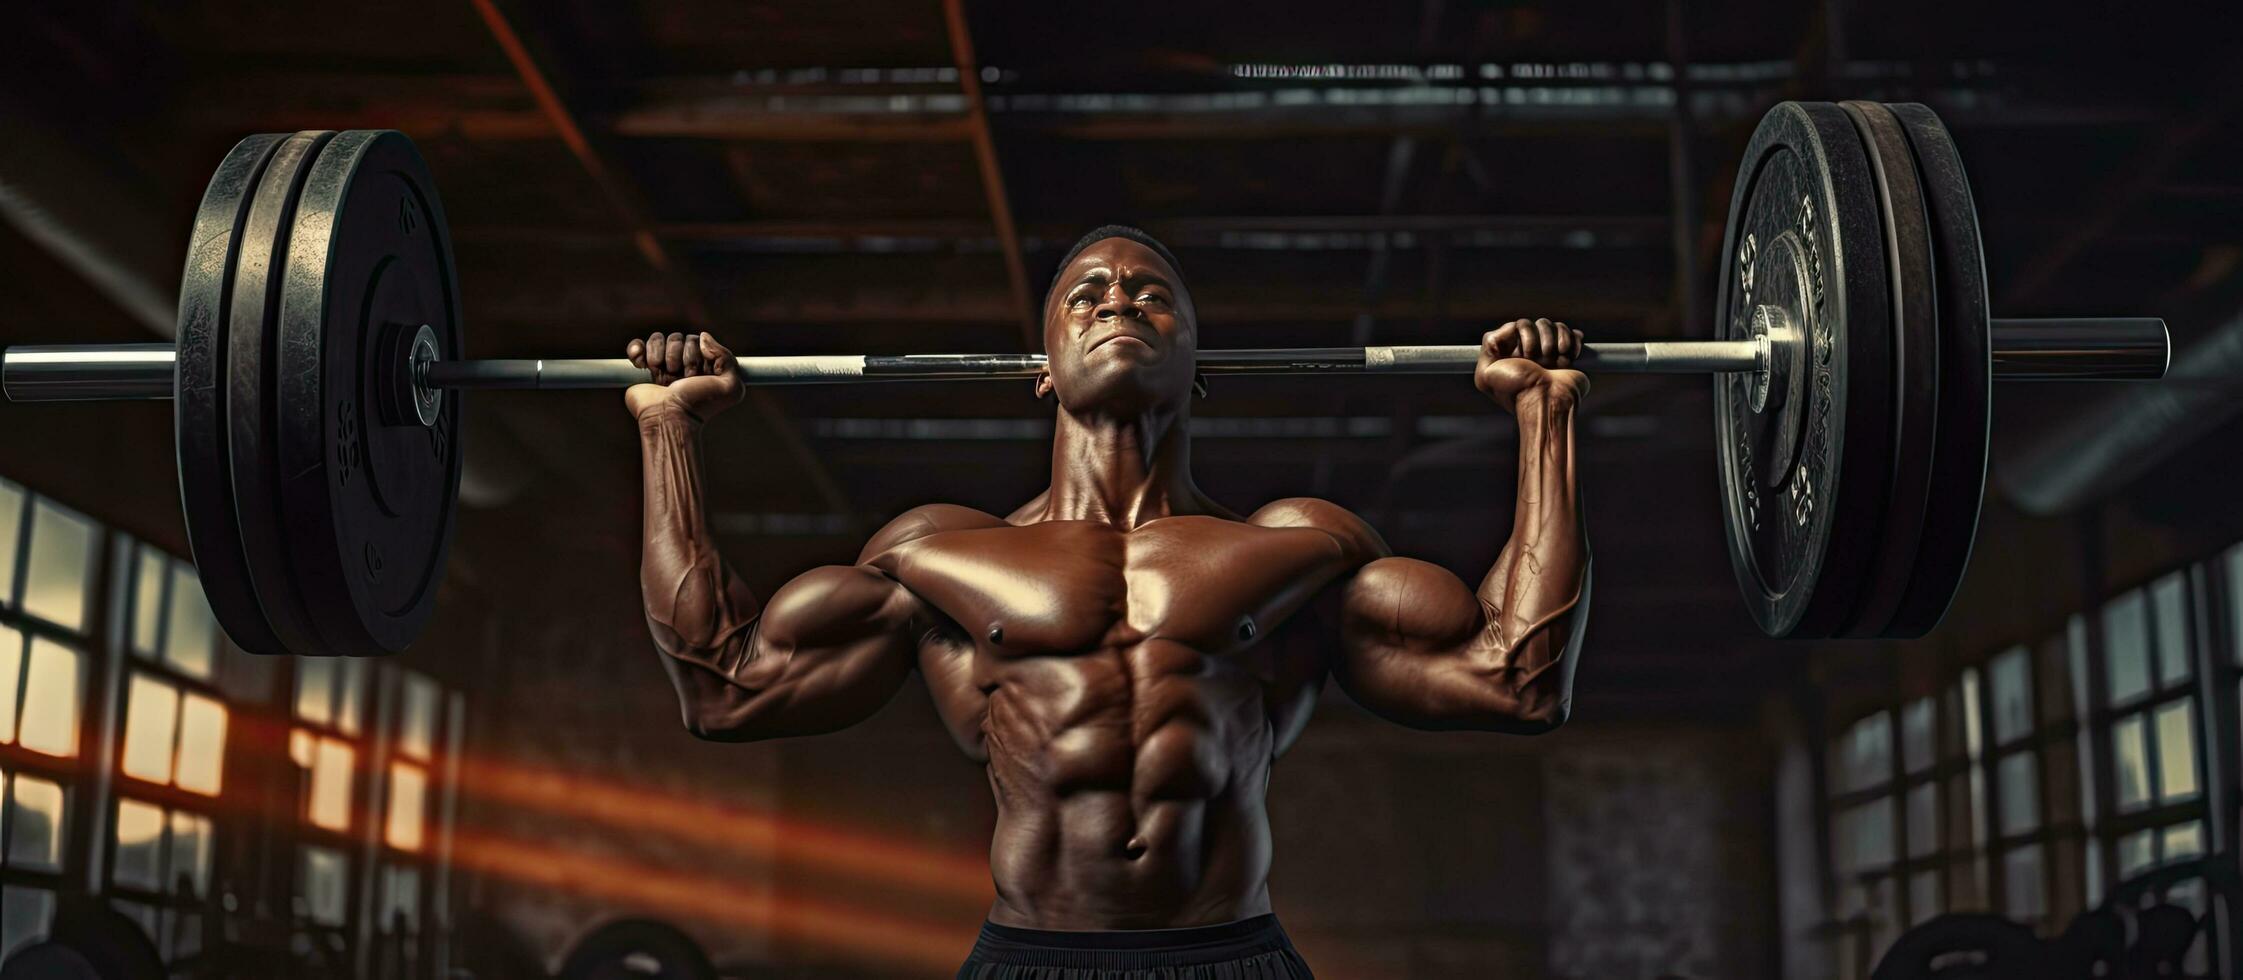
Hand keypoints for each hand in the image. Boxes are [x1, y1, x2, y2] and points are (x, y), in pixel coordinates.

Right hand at [624, 332, 744, 421]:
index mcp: (701, 366)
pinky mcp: (641, 369)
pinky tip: (640, 363)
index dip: (695, 354)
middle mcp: (681, 365)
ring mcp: (661, 367)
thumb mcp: (730, 387)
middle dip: (677, 356)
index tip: (694, 375)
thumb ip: (727, 358)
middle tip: (679, 378)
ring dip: (658, 354)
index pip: (697, 340)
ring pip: (657, 339)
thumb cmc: (699, 405)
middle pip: (677, 338)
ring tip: (661, 376)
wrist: (669, 419)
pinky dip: (636, 349)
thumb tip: (703, 337)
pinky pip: (636, 346)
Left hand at [1474, 318, 1589, 412]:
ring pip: (1554, 326)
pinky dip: (1571, 341)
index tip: (1525, 356)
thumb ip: (1488, 346)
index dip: (1525, 335)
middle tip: (1541, 360)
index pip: (1520, 325)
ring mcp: (1549, 352)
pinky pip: (1571, 333)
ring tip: (1556, 361)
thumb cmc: (1518, 392)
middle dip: (1541, 340)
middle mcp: (1530, 351)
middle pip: (1538, 323)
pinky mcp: (1567, 354)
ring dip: (1556, 341)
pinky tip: (1568, 356)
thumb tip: (1511, 327)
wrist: (1548, 403)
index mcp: (1512, 352)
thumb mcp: (1485, 375)